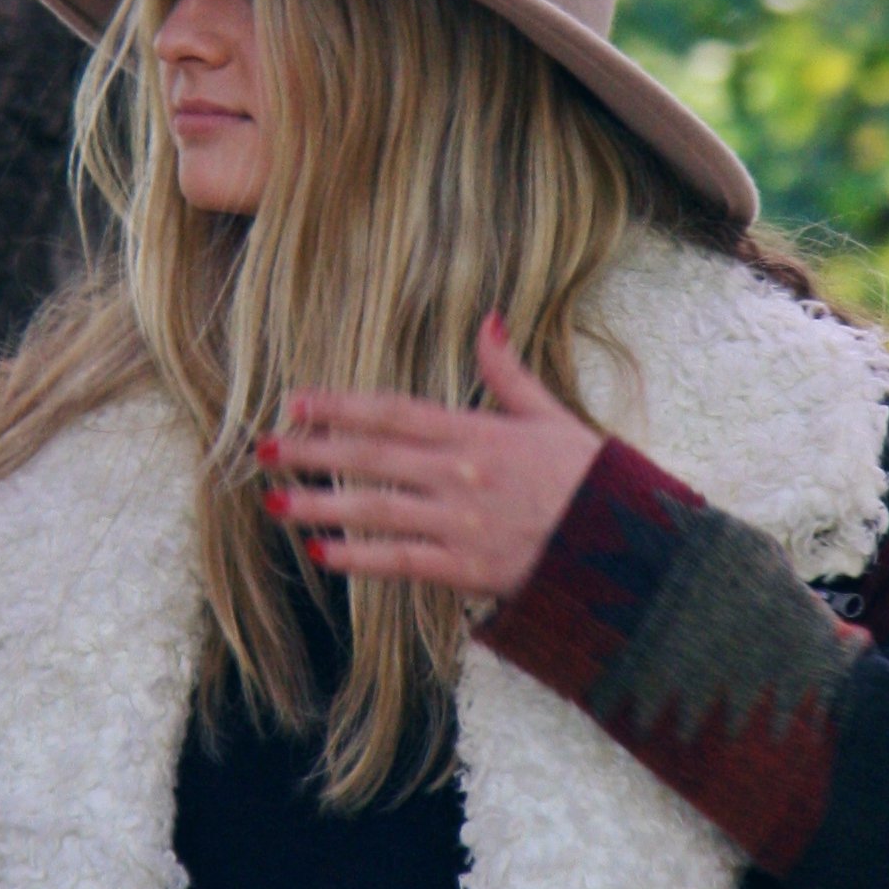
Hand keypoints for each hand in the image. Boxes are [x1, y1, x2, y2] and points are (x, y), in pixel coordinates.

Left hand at [259, 315, 603, 606]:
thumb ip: (509, 373)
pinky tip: (321, 553)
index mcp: (477, 433)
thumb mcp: (552, 415)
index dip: (340, 406)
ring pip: (375, 510)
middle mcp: (460, 475)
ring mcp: (459, 524)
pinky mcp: (465, 569)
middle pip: (370, 458)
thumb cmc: (590, 479)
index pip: (394, 413)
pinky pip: (400, 562)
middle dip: (312, 452)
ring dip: (320, 505)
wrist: (627, 550)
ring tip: (274, 501)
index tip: (296, 402)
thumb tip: (487, 319)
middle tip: (261, 449)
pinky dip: (359, 558)